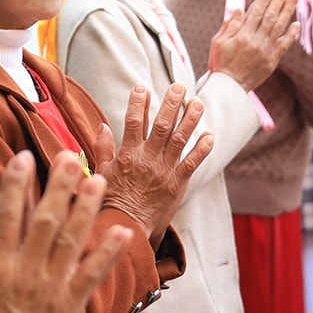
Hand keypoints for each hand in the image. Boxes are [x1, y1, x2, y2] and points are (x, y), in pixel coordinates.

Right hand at [0, 151, 131, 312]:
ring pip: (72, 242)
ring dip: (86, 209)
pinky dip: (108, 253)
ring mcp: (51, 289)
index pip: (7, 216)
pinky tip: (122, 231)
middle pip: (46, 222)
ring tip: (98, 180)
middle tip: (70, 157)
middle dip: (58, 186)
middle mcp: (27, 272)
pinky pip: (92, 276)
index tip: (23, 157)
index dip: (15, 185)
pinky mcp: (71, 307)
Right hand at [93, 84, 211, 246]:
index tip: (142, 87)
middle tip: (179, 87)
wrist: (128, 226)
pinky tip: (210, 136)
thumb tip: (102, 125)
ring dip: (190, 120)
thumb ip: (103, 148)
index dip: (139, 103)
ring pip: (180, 140)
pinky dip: (202, 149)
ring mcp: (164, 171)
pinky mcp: (177, 184)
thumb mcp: (102, 172)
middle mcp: (147, 160)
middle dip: (171, 104)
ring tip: (197, 103)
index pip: (134, 123)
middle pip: (162, 126)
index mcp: (128, 155)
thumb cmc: (113, 199)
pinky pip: (192, 163)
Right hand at [207, 0, 300, 89]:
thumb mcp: (218, 42)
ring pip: (279, 27)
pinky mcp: (272, 61)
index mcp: (242, 35)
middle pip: (270, 16)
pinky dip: (291, 34)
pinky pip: (284, 45)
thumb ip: (230, 26)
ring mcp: (266, 51)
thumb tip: (240, 9)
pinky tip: (297, 22)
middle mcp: (256, 41)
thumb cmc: (221, 63)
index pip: (256, 12)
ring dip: (288, 11)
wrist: (229, 88)